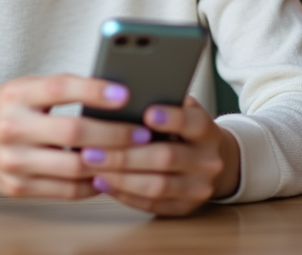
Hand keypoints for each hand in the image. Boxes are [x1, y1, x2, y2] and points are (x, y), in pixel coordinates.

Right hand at [0, 75, 152, 198]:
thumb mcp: (21, 88)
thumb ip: (58, 91)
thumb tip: (113, 96)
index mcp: (16, 93)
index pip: (61, 87)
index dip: (95, 90)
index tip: (125, 92)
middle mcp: (12, 126)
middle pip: (74, 132)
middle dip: (116, 133)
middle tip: (142, 131)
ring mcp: (13, 161)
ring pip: (75, 166)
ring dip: (111, 163)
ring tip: (134, 155)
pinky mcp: (16, 188)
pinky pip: (65, 190)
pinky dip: (92, 184)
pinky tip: (108, 175)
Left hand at [81, 96, 240, 216]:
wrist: (209, 161)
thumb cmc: (184, 129)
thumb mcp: (182, 109)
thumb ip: (161, 100)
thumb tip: (124, 93)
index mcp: (207, 131)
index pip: (193, 123)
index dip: (171, 118)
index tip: (146, 113)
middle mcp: (208, 162)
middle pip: (166, 158)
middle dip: (125, 154)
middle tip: (92, 148)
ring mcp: (198, 188)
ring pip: (157, 186)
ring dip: (120, 177)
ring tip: (92, 165)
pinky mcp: (184, 208)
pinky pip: (151, 204)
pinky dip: (124, 194)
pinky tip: (102, 181)